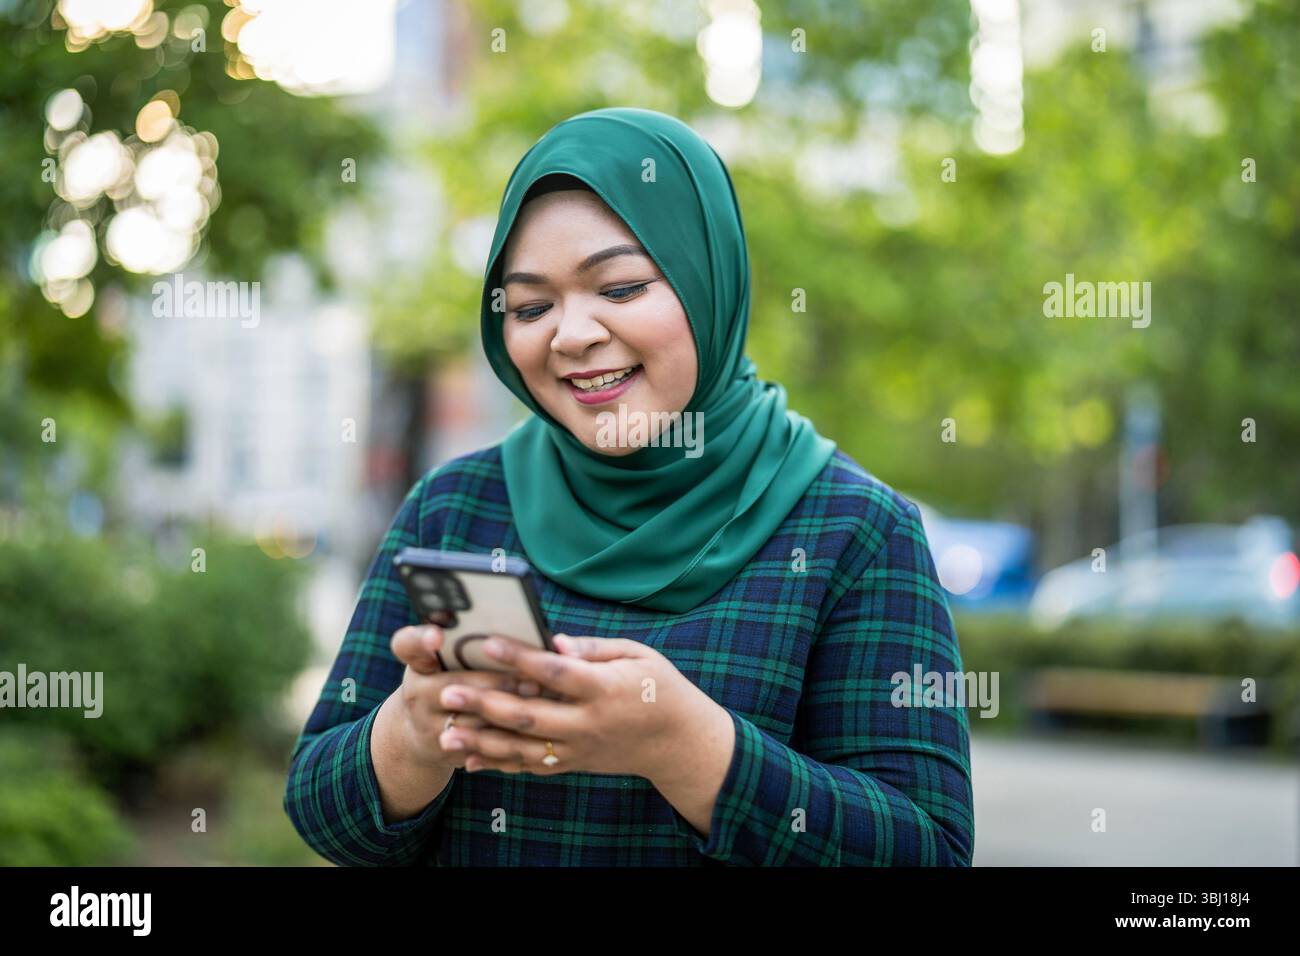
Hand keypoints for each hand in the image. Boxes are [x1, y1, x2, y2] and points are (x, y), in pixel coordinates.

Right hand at [387, 614, 543, 770]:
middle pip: (454, 684)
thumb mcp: (446, 659)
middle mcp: (417, 692)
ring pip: (472, 719)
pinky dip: (509, 734)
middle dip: (495, 681)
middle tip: (530, 676)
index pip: (408, 644)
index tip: (438, 635)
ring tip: (539, 697)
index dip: (421, 639)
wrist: (421, 733)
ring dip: (508, 709)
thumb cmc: (448, 679)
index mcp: (418, 662)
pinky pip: (482, 745)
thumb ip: (467, 640)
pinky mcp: (448, 749)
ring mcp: (429, 725)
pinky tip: (534, 725)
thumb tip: (514, 620)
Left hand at [435, 632, 715, 781]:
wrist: (679, 742)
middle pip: (530, 716)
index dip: (520, 657)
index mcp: (604, 689)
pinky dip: (499, 764)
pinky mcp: (574, 764)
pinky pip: (532, 766)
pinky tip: (469, 759)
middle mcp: (588, 723)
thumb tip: (556, 642)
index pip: (554, 673)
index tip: (487, 642)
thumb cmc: (659, 688)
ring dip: (482, 741)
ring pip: (523, 749)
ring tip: (446, 732)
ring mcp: (579, 749)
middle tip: (449, 691)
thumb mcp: (638, 655)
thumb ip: (594, 648)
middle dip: (485, 704)